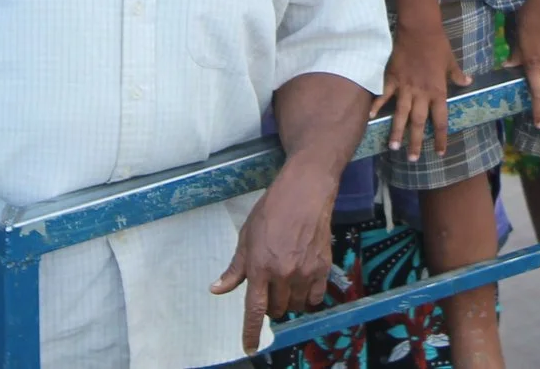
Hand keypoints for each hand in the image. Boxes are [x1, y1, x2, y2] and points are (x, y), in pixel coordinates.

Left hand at [209, 152, 335, 353]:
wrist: (305, 192)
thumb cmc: (271, 210)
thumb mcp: (246, 236)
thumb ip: (235, 268)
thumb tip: (216, 290)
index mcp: (260, 266)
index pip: (254, 310)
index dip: (251, 333)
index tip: (249, 348)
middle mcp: (283, 274)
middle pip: (275, 310)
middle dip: (270, 304)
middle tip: (269, 285)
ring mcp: (305, 273)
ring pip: (295, 306)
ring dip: (288, 300)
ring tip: (286, 279)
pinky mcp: (323, 269)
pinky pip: (315, 298)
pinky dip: (308, 297)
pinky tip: (303, 281)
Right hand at [371, 22, 468, 160]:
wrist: (419, 29)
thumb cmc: (437, 45)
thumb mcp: (451, 61)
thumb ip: (458, 75)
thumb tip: (468, 82)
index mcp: (438, 92)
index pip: (440, 121)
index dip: (439, 137)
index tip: (439, 152)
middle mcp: (421, 94)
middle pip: (418, 122)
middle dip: (415, 142)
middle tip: (411, 158)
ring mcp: (405, 87)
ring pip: (401, 114)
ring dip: (397, 131)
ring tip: (393, 147)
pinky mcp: (392, 78)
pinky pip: (384, 95)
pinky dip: (377, 105)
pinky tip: (371, 116)